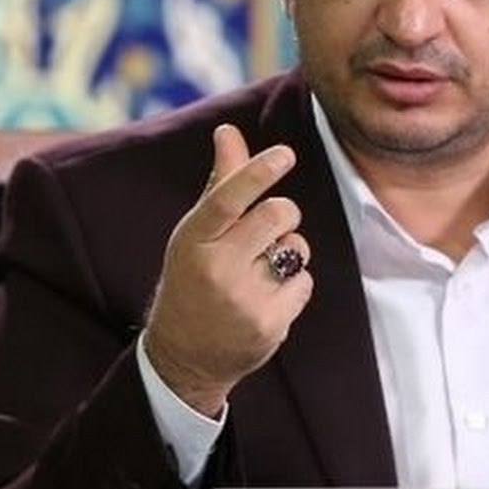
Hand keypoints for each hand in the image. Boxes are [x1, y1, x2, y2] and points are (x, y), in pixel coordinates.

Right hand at [144, 124, 312, 416]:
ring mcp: (242, 300)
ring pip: (297, 248)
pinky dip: (294, 286)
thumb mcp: (197, 232)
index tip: (285, 154)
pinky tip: (266, 301)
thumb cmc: (195, 277)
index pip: (228, 198)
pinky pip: (305, 281)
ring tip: (260, 273)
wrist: (184, 357)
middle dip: (284, 215)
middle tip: (269, 230)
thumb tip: (228, 130)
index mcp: (193, 239)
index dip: (258, 172)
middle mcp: (215, 269)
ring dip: (289, 254)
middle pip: (278, 214)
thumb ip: (221, 182)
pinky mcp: (268, 325)